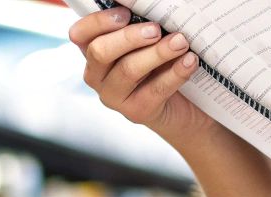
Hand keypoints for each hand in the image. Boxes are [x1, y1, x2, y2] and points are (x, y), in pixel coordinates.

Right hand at [68, 5, 210, 143]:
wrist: (182, 107)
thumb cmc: (160, 65)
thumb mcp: (145, 43)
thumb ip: (139, 27)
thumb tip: (151, 8)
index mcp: (93, 52)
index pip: (80, 35)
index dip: (98, 22)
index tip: (126, 13)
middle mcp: (97, 76)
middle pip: (100, 52)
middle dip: (129, 37)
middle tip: (156, 29)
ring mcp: (114, 97)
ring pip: (128, 70)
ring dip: (157, 53)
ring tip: (181, 41)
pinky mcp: (137, 112)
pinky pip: (155, 89)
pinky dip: (175, 73)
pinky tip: (189, 60)